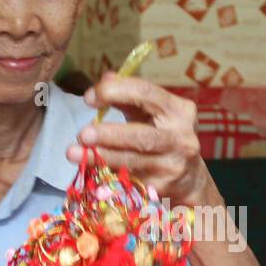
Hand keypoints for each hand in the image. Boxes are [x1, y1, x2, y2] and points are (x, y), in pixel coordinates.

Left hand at [70, 73, 214, 207]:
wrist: (191, 178)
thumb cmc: (164, 136)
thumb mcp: (153, 113)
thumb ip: (129, 96)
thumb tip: (106, 78)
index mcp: (179, 111)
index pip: (146, 94)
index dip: (115, 92)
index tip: (89, 98)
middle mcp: (181, 138)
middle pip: (142, 136)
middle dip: (110, 134)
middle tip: (83, 134)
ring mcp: (172, 166)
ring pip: (133, 161)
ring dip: (100, 157)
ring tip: (74, 153)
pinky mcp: (161, 188)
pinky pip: (128, 180)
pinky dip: (106, 175)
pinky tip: (90, 171)